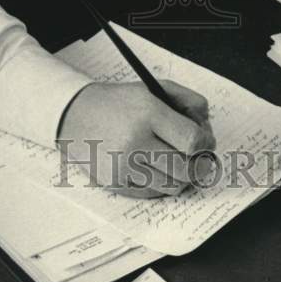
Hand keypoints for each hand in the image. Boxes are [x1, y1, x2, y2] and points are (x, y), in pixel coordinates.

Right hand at [57, 79, 215, 197]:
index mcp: (147, 113)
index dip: (205, 144)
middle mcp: (134, 141)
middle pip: (186, 170)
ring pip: (172, 186)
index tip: (205, 141)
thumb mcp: (153, 88)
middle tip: (198, 158)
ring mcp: (123, 166)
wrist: (73, 114)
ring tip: (176, 162)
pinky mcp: (114, 183)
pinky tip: (155, 168)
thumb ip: (187, 100)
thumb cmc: (118, 102)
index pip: (192, 140)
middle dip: (199, 165)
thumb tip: (207, 125)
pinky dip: (161, 183)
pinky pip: (152, 193)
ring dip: (181, 176)